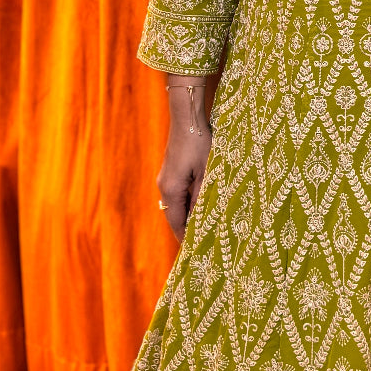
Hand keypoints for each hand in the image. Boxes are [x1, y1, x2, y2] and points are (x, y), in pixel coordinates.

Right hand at [156, 123, 211, 241]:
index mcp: (171, 189)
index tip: (194, 252)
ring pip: (176, 203)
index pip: (177, 222)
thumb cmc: (199, 143)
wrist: (187, 118)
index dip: (185, 237)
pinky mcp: (170, 170)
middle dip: (186, 228)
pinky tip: (199, 203)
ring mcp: (165, 177)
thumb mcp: (206, 171)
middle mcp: (164, 186)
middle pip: (175, 215)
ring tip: (202, 226)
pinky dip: (186, 202)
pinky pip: (177, 193)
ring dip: (187, 214)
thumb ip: (203, 195)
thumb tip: (202, 219)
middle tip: (202, 242)